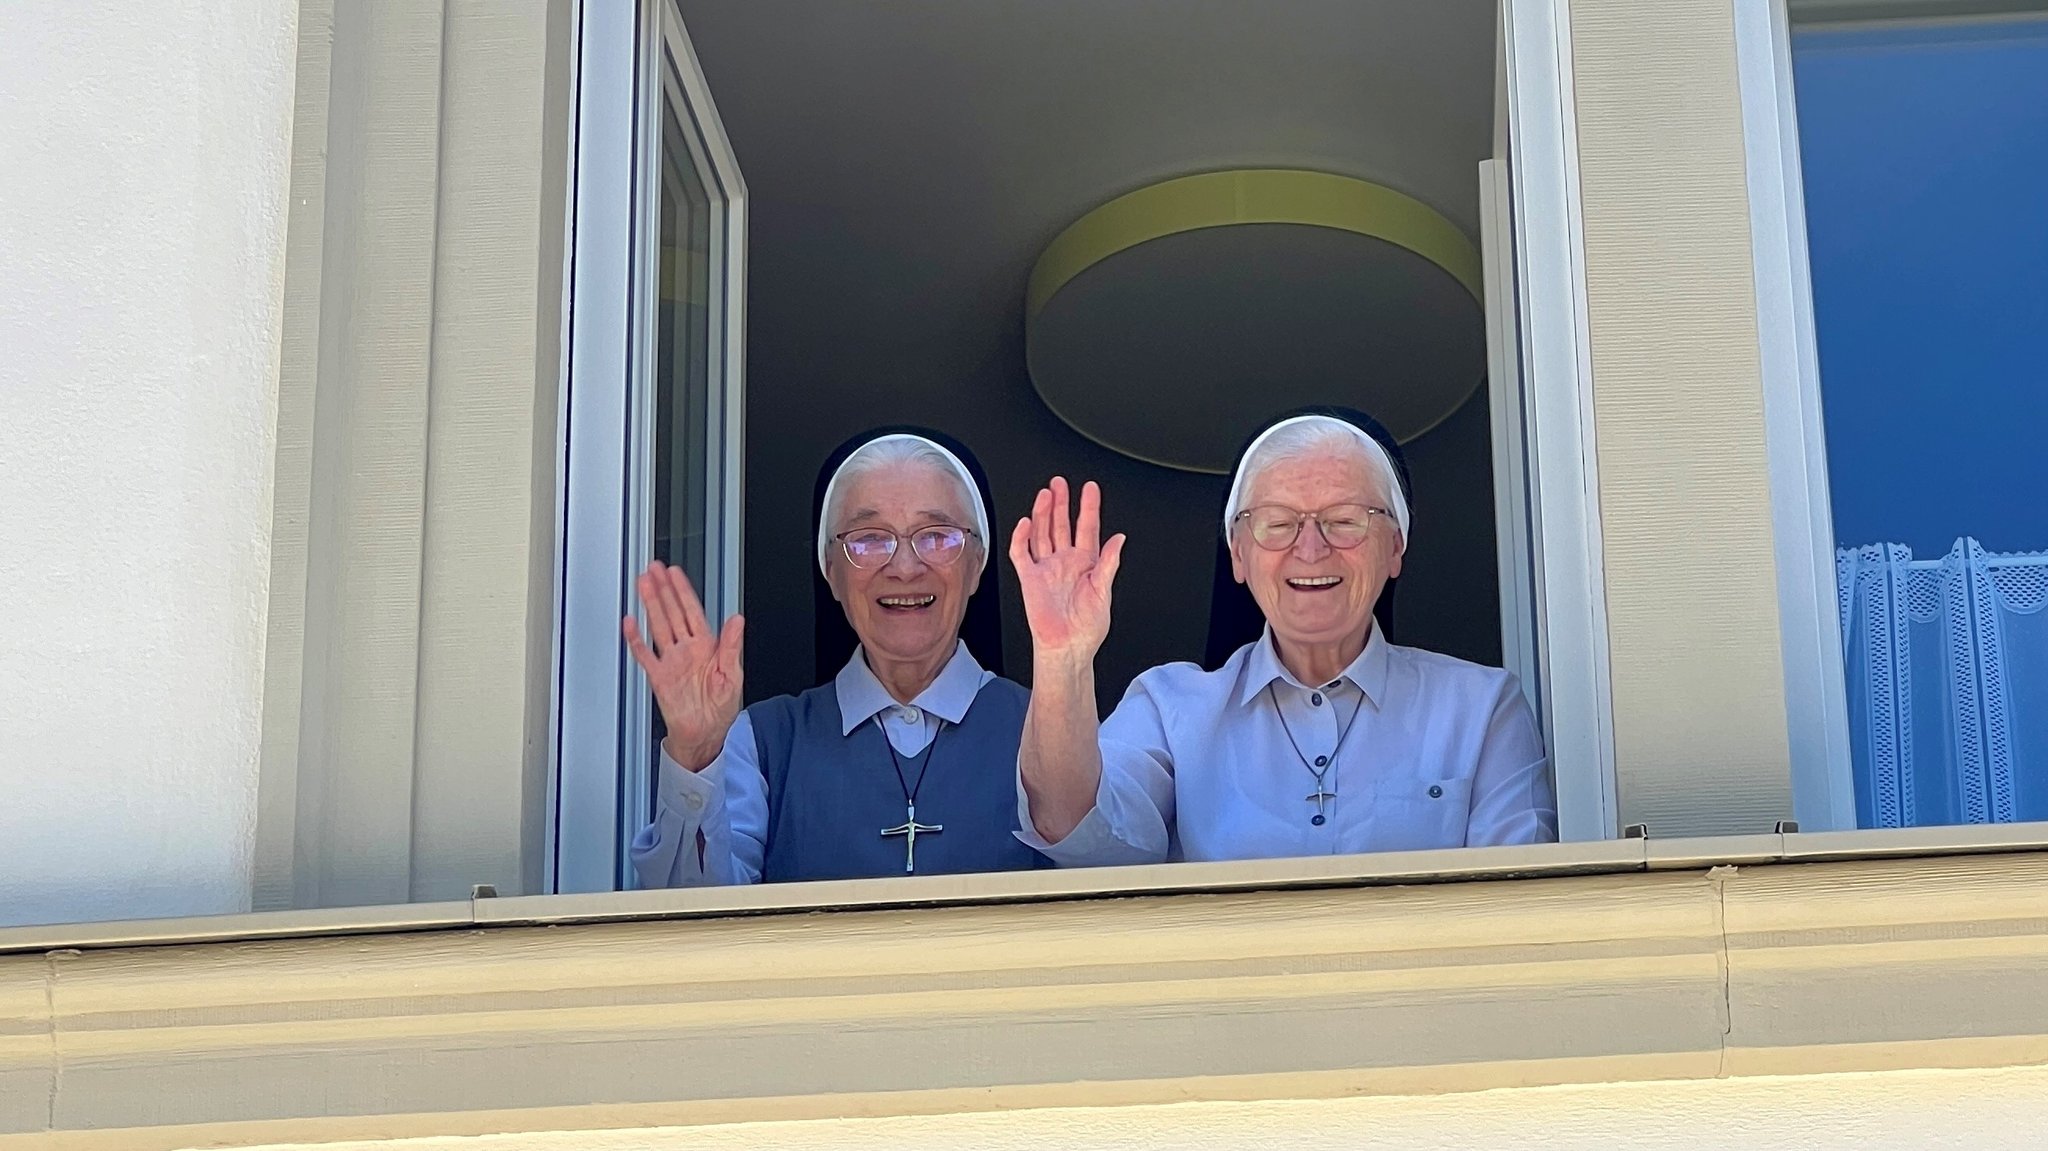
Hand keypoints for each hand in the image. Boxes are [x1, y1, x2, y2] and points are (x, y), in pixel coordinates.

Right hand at [621, 561, 744, 771]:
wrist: (706, 734)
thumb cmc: (721, 708)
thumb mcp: (732, 675)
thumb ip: (731, 646)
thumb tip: (737, 620)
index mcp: (708, 647)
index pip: (693, 611)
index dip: (684, 591)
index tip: (675, 574)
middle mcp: (688, 650)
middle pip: (673, 613)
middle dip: (663, 590)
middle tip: (654, 569)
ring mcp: (672, 661)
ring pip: (659, 626)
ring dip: (651, 605)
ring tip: (643, 584)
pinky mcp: (659, 677)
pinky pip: (645, 655)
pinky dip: (636, 639)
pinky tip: (630, 622)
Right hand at [1008, 477, 1125, 665]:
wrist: (1068, 648)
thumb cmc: (1087, 628)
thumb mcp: (1104, 593)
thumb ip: (1109, 564)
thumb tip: (1119, 540)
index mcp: (1086, 564)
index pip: (1087, 528)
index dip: (1089, 508)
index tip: (1091, 490)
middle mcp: (1065, 562)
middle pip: (1061, 525)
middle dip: (1061, 503)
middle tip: (1060, 483)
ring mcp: (1046, 569)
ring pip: (1042, 533)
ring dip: (1044, 514)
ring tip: (1046, 494)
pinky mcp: (1029, 579)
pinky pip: (1022, 554)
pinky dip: (1021, 538)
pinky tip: (1026, 523)